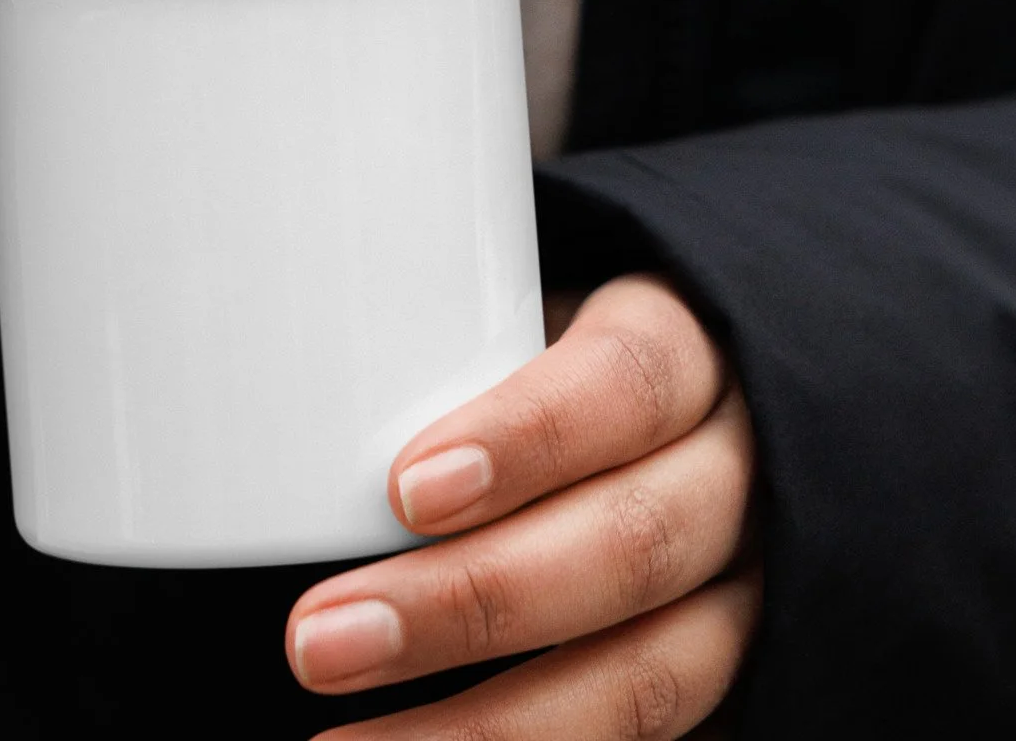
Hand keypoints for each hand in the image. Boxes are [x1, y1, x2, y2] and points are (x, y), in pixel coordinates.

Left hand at [287, 277, 760, 738]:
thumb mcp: (522, 316)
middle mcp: (738, 476)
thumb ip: (441, 346)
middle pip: (631, 545)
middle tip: (315, 639)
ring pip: (648, 678)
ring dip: (489, 727)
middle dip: (467, 604)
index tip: (402, 488)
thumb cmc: (554, 357)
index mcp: (686, 351)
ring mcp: (745, 596)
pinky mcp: (732, 685)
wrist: (680, 422)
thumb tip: (269, 378)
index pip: (626, 383)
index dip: (526, 438)